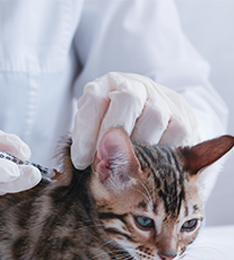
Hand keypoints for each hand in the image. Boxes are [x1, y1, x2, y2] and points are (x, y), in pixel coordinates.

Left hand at [71, 72, 198, 169]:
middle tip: (102, 165)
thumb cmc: (111, 126)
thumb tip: (80, 162)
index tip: (80, 160)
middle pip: (127, 99)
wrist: (151, 117)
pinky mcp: (184, 119)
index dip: (86, 130)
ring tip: (122, 170)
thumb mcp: (92, 126)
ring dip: (136, 150)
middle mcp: (138, 85)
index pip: (95, 98)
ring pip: (153, 118)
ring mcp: (163, 100)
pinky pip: (175, 136)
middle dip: (111, 136)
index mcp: (108, 84)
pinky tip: (147, 169)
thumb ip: (84, 137)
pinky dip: (160, 157)